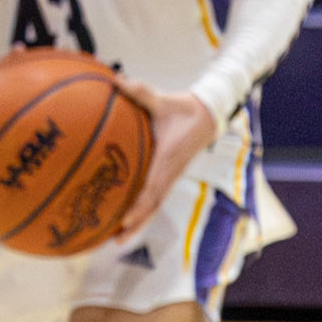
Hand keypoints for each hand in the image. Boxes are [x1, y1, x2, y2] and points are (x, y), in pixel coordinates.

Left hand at [113, 77, 217, 234]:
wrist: (208, 115)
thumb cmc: (183, 109)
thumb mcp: (163, 100)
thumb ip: (140, 92)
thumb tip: (116, 80)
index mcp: (167, 159)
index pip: (153, 187)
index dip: (140, 205)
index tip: (126, 219)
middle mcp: (169, 173)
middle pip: (151, 206)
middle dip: (134, 224)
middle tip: (113, 241)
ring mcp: (169, 178)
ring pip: (152, 207)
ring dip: (136, 224)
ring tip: (114, 240)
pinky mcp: (168, 177)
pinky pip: (153, 199)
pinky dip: (139, 212)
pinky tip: (123, 221)